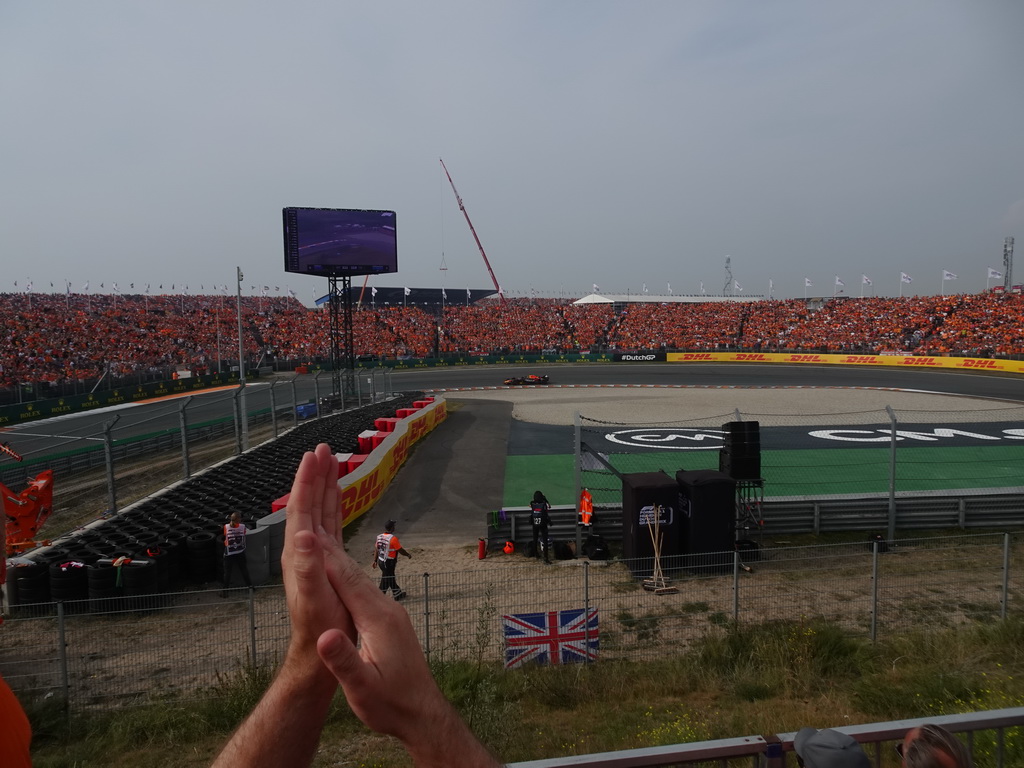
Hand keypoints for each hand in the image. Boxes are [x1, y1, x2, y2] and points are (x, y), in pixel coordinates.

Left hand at [281, 443, 352, 680]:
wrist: (320, 649)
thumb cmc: (320, 627)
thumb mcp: (314, 599)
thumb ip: (309, 568)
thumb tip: (304, 534)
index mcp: (299, 553)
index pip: (301, 508)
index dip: (307, 481)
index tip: (315, 456)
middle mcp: (303, 550)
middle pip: (308, 504)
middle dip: (315, 476)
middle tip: (324, 449)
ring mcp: (315, 554)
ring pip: (319, 511)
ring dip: (324, 487)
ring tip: (331, 463)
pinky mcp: (327, 561)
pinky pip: (330, 525)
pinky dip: (333, 506)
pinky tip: (338, 497)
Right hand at [314, 530, 500, 766]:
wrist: (422, 714)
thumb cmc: (392, 705)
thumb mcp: (362, 689)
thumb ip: (344, 661)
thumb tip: (322, 636)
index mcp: (378, 620)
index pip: (346, 582)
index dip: (323, 558)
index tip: (304, 535)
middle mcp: (386, 609)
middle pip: (352, 574)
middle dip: (329, 550)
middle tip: (308, 521)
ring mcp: (390, 613)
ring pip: (359, 581)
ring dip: (337, 561)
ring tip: (317, 539)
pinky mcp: (389, 620)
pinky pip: (364, 591)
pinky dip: (346, 578)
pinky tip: (338, 575)